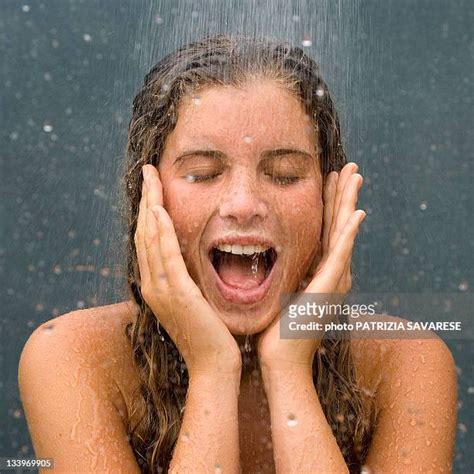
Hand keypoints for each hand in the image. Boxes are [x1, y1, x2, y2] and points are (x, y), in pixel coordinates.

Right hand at [135, 164, 241, 375]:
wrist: (214, 366)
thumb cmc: (210, 335)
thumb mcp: (194, 302)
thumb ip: (187, 281)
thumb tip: (192, 262)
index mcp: (157, 286)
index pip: (148, 240)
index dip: (148, 212)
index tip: (152, 187)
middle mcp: (153, 285)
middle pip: (144, 233)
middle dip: (146, 200)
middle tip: (148, 172)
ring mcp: (162, 290)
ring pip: (151, 239)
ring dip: (150, 207)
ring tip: (151, 180)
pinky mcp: (177, 293)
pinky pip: (166, 255)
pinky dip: (162, 232)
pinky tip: (160, 211)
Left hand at [257, 162, 365, 370]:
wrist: (280, 363)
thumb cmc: (275, 331)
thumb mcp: (280, 294)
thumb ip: (282, 275)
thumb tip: (268, 259)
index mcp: (318, 272)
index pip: (326, 230)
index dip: (330, 203)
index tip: (330, 179)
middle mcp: (331, 274)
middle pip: (338, 226)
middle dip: (343, 195)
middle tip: (350, 168)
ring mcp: (332, 281)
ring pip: (343, 233)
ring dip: (349, 204)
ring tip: (355, 177)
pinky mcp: (327, 290)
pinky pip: (340, 256)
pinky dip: (349, 235)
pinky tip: (358, 214)